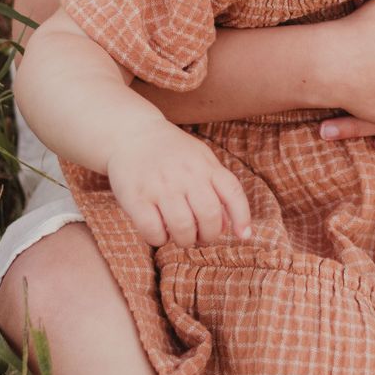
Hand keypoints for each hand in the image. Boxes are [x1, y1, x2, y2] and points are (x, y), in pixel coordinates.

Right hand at [104, 119, 252, 246]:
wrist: (131, 133)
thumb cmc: (170, 152)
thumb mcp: (199, 159)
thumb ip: (216, 187)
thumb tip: (228, 226)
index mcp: (204, 165)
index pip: (232, 192)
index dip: (242, 217)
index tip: (243, 235)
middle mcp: (185, 174)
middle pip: (209, 216)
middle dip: (208, 236)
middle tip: (199, 236)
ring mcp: (160, 186)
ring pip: (183, 227)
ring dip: (184, 240)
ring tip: (179, 236)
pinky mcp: (136, 197)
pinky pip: (153, 230)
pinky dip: (159, 239)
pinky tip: (158, 232)